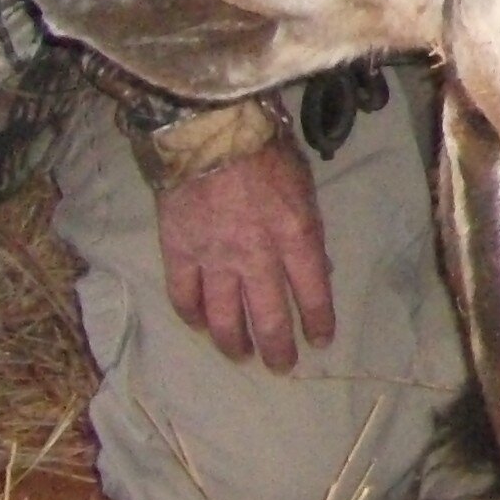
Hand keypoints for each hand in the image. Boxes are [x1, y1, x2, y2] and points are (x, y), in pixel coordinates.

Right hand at [156, 141, 334, 370]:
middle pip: (268, 317)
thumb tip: (315, 269)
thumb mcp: (305, 187)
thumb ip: (307, 230)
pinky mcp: (179, 252)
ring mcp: (215, 258)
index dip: (317, 321)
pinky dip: (191, 315)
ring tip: (240, 356)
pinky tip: (198, 326)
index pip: (312, 293)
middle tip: (281, 367)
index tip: (320, 341)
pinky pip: (184, 295)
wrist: (211, 132)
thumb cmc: (265, 151)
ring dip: (233, 342)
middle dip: (277, 348)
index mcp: (296, 237)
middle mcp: (257, 257)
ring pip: (224, 316)